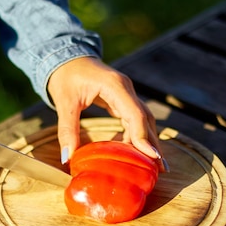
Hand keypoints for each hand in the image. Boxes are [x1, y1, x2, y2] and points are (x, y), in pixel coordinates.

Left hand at [47, 57, 167, 170]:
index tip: (152, 157)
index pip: (135, 114)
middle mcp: (126, 89)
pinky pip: (134, 119)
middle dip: (153, 143)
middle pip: (145, 119)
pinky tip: (138, 152)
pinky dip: (137, 135)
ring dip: (148, 140)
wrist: (66, 58)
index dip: (143, 137)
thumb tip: (67, 158)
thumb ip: (67, 130)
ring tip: (154, 165)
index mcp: (115, 86)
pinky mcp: (122, 99)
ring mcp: (126, 93)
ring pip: (143, 119)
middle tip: (161, 168)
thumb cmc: (65, 77)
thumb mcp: (64, 102)